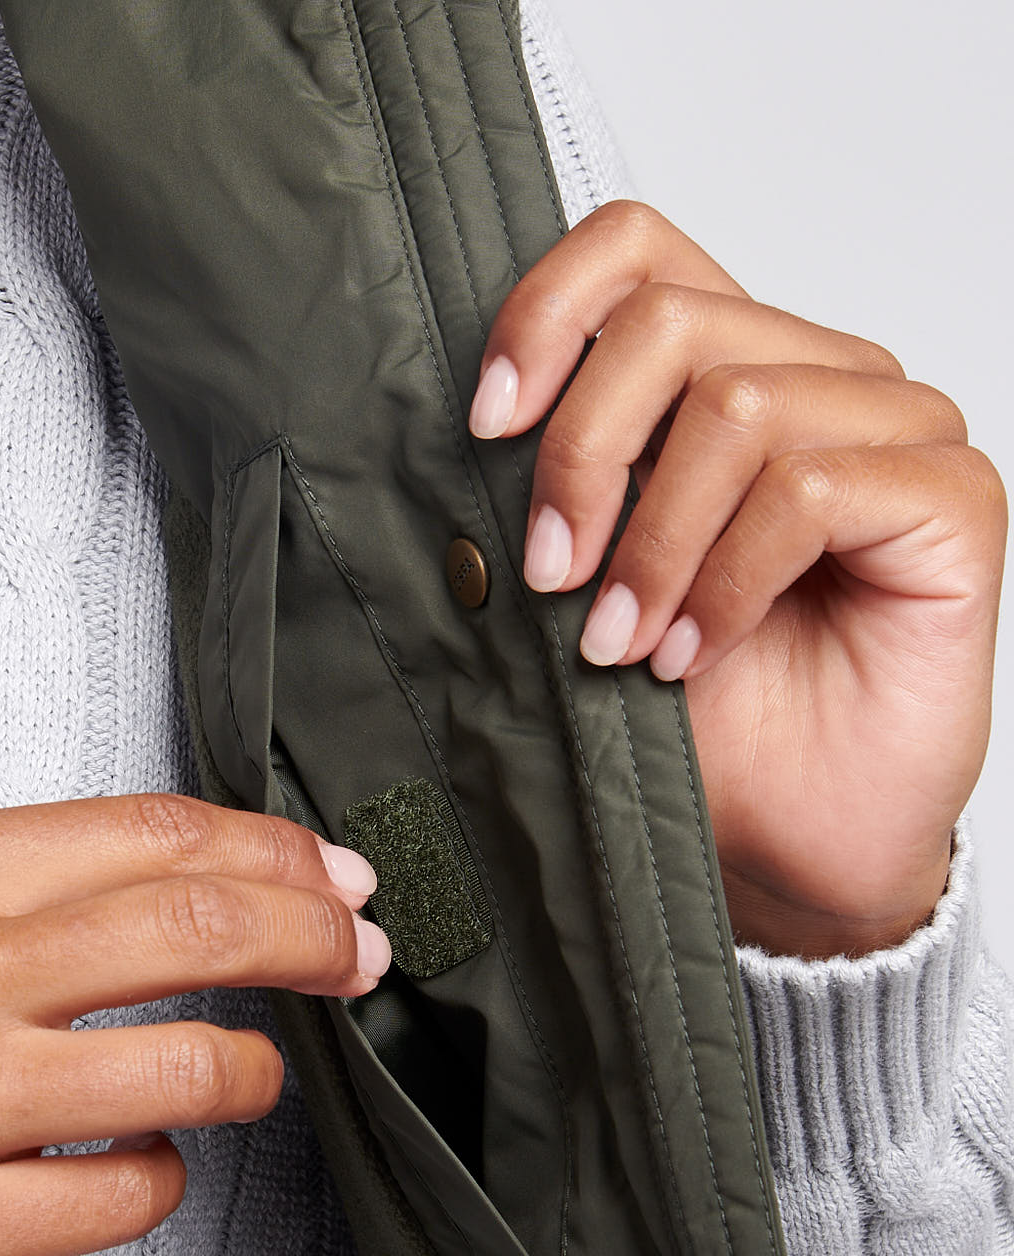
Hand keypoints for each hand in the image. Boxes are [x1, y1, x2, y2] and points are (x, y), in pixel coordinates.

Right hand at [0, 795, 385, 1255]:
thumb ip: (34, 891)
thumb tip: (213, 882)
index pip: (154, 836)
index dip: (275, 856)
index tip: (336, 882)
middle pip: (196, 930)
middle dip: (314, 938)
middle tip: (362, 958)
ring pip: (192, 1065)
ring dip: (258, 1071)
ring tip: (255, 1076)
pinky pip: (133, 1190)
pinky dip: (165, 1171)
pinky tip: (139, 1157)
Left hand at [469, 200, 1006, 956]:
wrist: (792, 842)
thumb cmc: (707, 720)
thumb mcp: (592, 588)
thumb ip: (557, 491)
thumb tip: (465, 431)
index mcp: (731, 369)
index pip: (640, 249)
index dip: (547, 311)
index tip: (486, 424)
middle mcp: (822, 376)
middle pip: (671, 324)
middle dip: (583, 457)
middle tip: (551, 577)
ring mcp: (897, 428)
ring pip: (738, 407)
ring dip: (654, 544)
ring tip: (629, 644)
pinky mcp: (952, 495)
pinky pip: (813, 488)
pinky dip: (729, 580)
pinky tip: (698, 650)